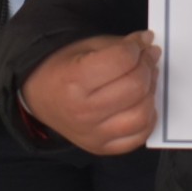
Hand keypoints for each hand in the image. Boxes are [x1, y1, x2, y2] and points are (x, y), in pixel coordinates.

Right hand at [22, 32, 160, 154]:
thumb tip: (148, 43)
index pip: (122, 60)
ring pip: (141, 114)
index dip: (136, 47)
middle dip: (148, 67)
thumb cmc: (64, 68)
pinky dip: (147, 119)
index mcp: (74, 79)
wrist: (40, 97)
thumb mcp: (87, 47)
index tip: (139, 44)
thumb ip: (120, 45)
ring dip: (151, 93)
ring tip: (146, 81)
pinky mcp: (101, 148)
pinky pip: (138, 137)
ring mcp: (92, 134)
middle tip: (147, 59)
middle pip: (135, 87)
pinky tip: (141, 104)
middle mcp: (83, 111)